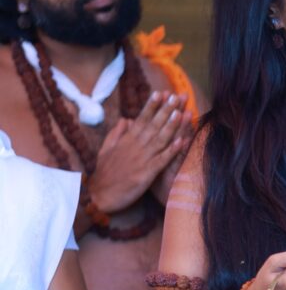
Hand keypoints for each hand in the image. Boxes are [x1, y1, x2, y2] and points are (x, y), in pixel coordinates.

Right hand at [89, 93, 191, 213]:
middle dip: (166, 110)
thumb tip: (126, 119)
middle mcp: (136, 146)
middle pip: (154, 125)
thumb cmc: (104, 172)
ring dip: (172, 125)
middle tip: (177, 96)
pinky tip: (182, 141)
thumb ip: (117, 133)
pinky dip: (172, 150)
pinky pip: (162, 160)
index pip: (141, 119)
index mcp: (127, 140)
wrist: (99, 195)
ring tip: (181, 112)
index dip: (151, 106)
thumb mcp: (106, 149)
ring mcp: (142, 159)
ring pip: (160, 139)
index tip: (161, 93)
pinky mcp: (147, 173)